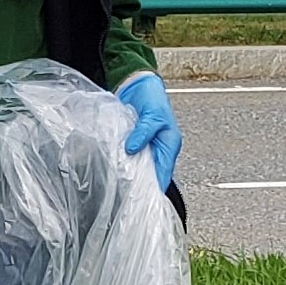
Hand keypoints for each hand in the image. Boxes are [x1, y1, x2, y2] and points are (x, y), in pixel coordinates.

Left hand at [118, 71, 180, 191]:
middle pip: (152, 174)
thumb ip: (143, 132)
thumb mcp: (152, 114)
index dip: (154, 188)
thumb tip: (132, 149)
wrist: (140, 84)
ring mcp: (148, 147)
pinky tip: (115, 171)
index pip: (163, 173)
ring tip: (121, 190)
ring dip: (132, 175)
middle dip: (141, 186)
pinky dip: (125, 164)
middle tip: (128, 199)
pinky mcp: (136, 143)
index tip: (143, 200)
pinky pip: (132, 158)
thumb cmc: (153, 97)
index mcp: (170, 144)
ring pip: (141, 168)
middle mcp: (160, 149)